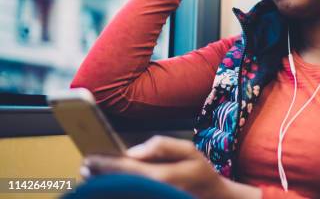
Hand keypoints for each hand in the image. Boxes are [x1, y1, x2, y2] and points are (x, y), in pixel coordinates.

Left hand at [81, 136, 228, 198]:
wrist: (212, 198)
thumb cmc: (200, 173)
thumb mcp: (189, 150)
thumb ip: (162, 146)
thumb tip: (133, 151)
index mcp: (162, 177)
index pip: (126, 169)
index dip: (106, 163)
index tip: (90, 157)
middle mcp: (153, 193)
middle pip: (118, 184)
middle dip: (100, 174)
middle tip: (86, 165)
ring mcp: (151, 198)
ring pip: (122, 192)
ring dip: (104, 184)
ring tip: (91, 173)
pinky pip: (130, 195)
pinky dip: (117, 188)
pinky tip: (107, 182)